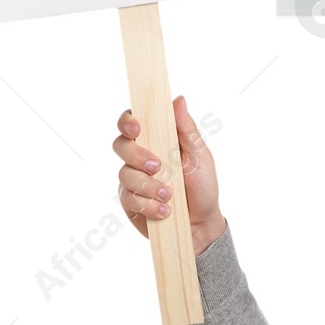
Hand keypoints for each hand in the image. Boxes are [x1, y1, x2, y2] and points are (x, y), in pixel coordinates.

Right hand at [115, 95, 226, 255]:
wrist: (200, 225)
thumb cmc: (203, 186)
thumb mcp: (200, 156)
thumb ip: (186, 129)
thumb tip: (178, 99)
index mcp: (158, 139)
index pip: (133, 121)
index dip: (128, 120)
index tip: (136, 128)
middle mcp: (141, 156)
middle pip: (121, 145)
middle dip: (138, 156)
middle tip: (158, 167)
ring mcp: (132, 179)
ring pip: (124, 174)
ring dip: (148, 185)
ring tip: (169, 196)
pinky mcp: (129, 201)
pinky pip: (128, 197)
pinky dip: (147, 204)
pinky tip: (164, 210)